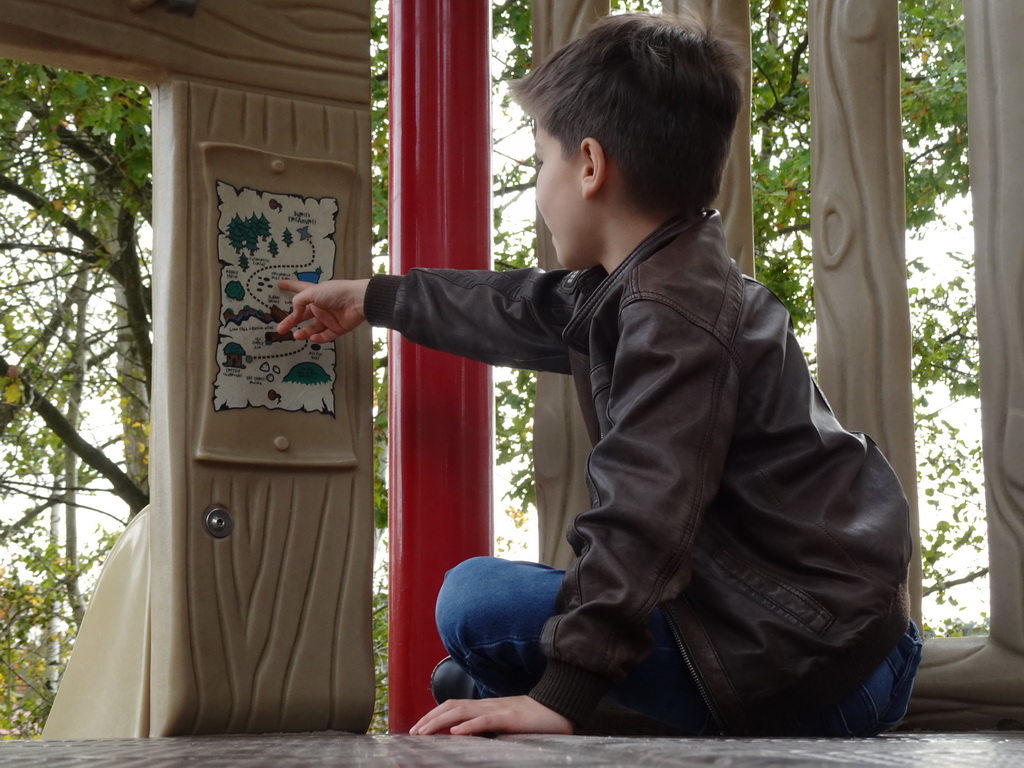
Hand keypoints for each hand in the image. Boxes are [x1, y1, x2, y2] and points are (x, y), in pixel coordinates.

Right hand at [276, 278, 369, 342]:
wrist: (358, 301)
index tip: (280, 284)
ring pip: (313, 328)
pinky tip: (313, 337)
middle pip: (302, 315)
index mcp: (315, 294)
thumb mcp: (312, 292)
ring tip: (297, 335)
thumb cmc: (338, 292)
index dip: (289, 286)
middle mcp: (321, 306)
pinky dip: (319, 338)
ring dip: (304, 332)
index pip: (299, 289)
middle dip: (291, 322)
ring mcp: (329, 318)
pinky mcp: (337, 328)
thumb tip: (294, 312)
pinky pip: (326, 336)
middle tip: (281, 329)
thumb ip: (299, 301)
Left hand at [409, 695, 573, 736]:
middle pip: (451, 707)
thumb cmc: (533, 718)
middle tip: (412, 732)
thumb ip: (487, 726)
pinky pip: (485, 721)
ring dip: (440, 721)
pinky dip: (469, 726)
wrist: (558, 707)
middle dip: (429, 718)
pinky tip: (456, 733)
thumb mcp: (505, 722)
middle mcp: (487, 705)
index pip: (452, 706)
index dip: (433, 715)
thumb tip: (467, 734)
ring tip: (424, 732)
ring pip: (462, 712)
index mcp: (485, 706)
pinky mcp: (509, 718)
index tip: (417, 727)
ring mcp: (497, 710)